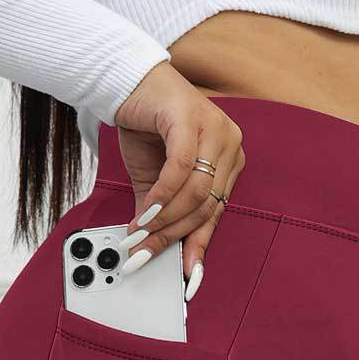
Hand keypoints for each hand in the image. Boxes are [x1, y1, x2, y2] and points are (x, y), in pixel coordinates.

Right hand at [112, 62, 244, 296]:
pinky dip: (163, 194)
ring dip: (166, 218)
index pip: (217, 212)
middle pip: (207, 205)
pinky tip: (147, 210)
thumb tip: (147, 247)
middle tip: (145, 251)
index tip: (189, 277)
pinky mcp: (192, 117)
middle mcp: (230, 144)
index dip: (200, 246)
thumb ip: (157, 212)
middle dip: (173, 234)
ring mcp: (215, 129)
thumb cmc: (147, 127)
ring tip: (141, 231)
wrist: (128, 83)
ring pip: (197, 191)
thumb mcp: (154, 180)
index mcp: (229, 161)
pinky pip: (181, 168)